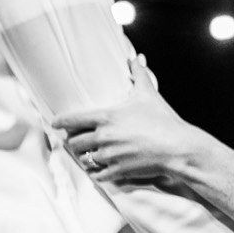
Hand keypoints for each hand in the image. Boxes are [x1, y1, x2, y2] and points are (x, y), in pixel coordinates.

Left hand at [57, 74, 207, 185]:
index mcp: (106, 117)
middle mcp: (103, 137)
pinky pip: (97, 175)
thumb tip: (136, 57)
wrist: (178, 148)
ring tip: (90, 155)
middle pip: (73, 143)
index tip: (55, 123)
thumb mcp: (149, 95)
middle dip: (74, 142)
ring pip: (84, 160)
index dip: (59, 122)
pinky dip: (97, 173)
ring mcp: (110, 156)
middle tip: (78, 141)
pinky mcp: (118, 171)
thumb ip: (139, 74)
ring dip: (86, 158)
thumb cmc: (164, 120)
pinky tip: (101, 169)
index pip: (71, 120)